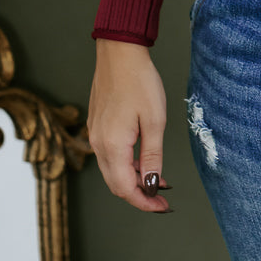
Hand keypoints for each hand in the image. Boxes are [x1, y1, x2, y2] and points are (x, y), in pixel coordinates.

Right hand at [87, 40, 171, 212]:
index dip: (145, 202)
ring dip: (134, 180)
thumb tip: (153, 185)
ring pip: (113, 171)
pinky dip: (127, 165)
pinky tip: (144, 159)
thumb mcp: (155, 120)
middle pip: (116, 185)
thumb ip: (153, 155)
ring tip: (160, 178)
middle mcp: (98, 144)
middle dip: (140, 195)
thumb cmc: (140, 82)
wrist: (119, 53)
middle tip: (164, 197)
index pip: (126, 189)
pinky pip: (110, 156)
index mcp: (112, 146)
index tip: (164, 207)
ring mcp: (95, 135)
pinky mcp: (97, 126)